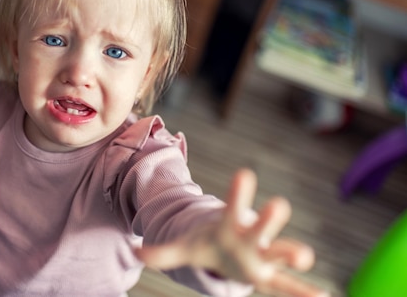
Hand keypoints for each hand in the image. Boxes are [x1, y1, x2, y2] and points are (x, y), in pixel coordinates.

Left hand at [136, 169, 328, 296]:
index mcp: (230, 226)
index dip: (239, 192)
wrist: (228, 252)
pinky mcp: (269, 276)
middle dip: (269, 218)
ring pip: (281, 252)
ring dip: (292, 253)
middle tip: (278, 204)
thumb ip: (162, 252)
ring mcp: (264, 256)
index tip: (244, 172)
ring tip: (304, 257)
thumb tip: (135, 251)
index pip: (233, 206)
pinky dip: (302, 291)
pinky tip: (322, 296)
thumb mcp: (184, 248)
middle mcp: (251, 238)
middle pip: (261, 226)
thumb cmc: (209, 245)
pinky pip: (288, 285)